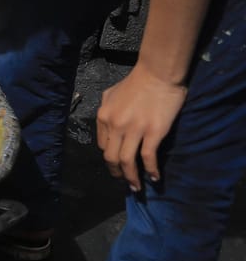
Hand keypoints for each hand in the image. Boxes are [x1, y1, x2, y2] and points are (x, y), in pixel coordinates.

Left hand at [96, 65, 187, 190]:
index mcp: (103, 116)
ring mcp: (133, 129)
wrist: (158, 74)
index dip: (110, 157)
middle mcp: (115, 125)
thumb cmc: (137, 82)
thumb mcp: (111, 94)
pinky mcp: (152, 132)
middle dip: (116, 173)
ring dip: (131, 177)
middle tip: (124, 181)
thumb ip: (107, 109)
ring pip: (127, 161)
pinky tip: (154, 177)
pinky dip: (150, 170)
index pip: (103, 145)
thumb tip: (107, 122)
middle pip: (111, 157)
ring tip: (136, 187)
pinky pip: (148, 157)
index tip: (117, 164)